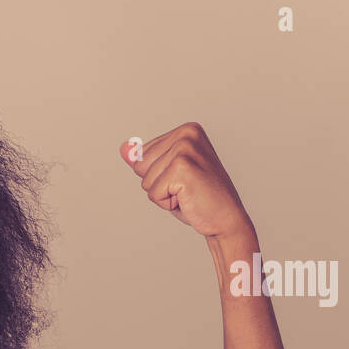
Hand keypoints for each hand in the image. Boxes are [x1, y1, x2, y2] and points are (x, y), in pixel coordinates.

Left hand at [119, 123, 252, 241]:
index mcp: (187, 130)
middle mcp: (187, 134)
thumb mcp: (167, 174)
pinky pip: (153, 193)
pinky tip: (188, 199)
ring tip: (187, 193)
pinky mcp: (182, 168)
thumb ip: (144, 159)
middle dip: (157, 184)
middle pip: (140, 165)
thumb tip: (123, 148)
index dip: (157, 175)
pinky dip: (166, 203)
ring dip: (163, 194)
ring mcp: (185, 149)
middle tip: (185, 188)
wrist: (225, 218)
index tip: (183, 179)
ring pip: (145, 181)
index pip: (143, 155)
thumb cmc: (198, 197)